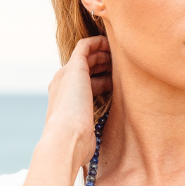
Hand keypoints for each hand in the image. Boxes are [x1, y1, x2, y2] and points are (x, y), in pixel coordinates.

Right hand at [44, 35, 110, 169]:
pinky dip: (98, 42)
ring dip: (104, 52)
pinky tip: (113, 44)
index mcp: (63, 99)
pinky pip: (85, 46)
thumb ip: (90, 129)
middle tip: (123, 64)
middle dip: (104, 63)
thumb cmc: (76, 143)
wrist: (65, 140)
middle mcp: (61, 84)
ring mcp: (66, 75)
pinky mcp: (73, 68)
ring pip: (86, 55)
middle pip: (85, 67)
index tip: (118, 80)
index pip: (83, 82)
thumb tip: (97, 140)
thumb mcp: (85, 134)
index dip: (102, 78)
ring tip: (122, 54)